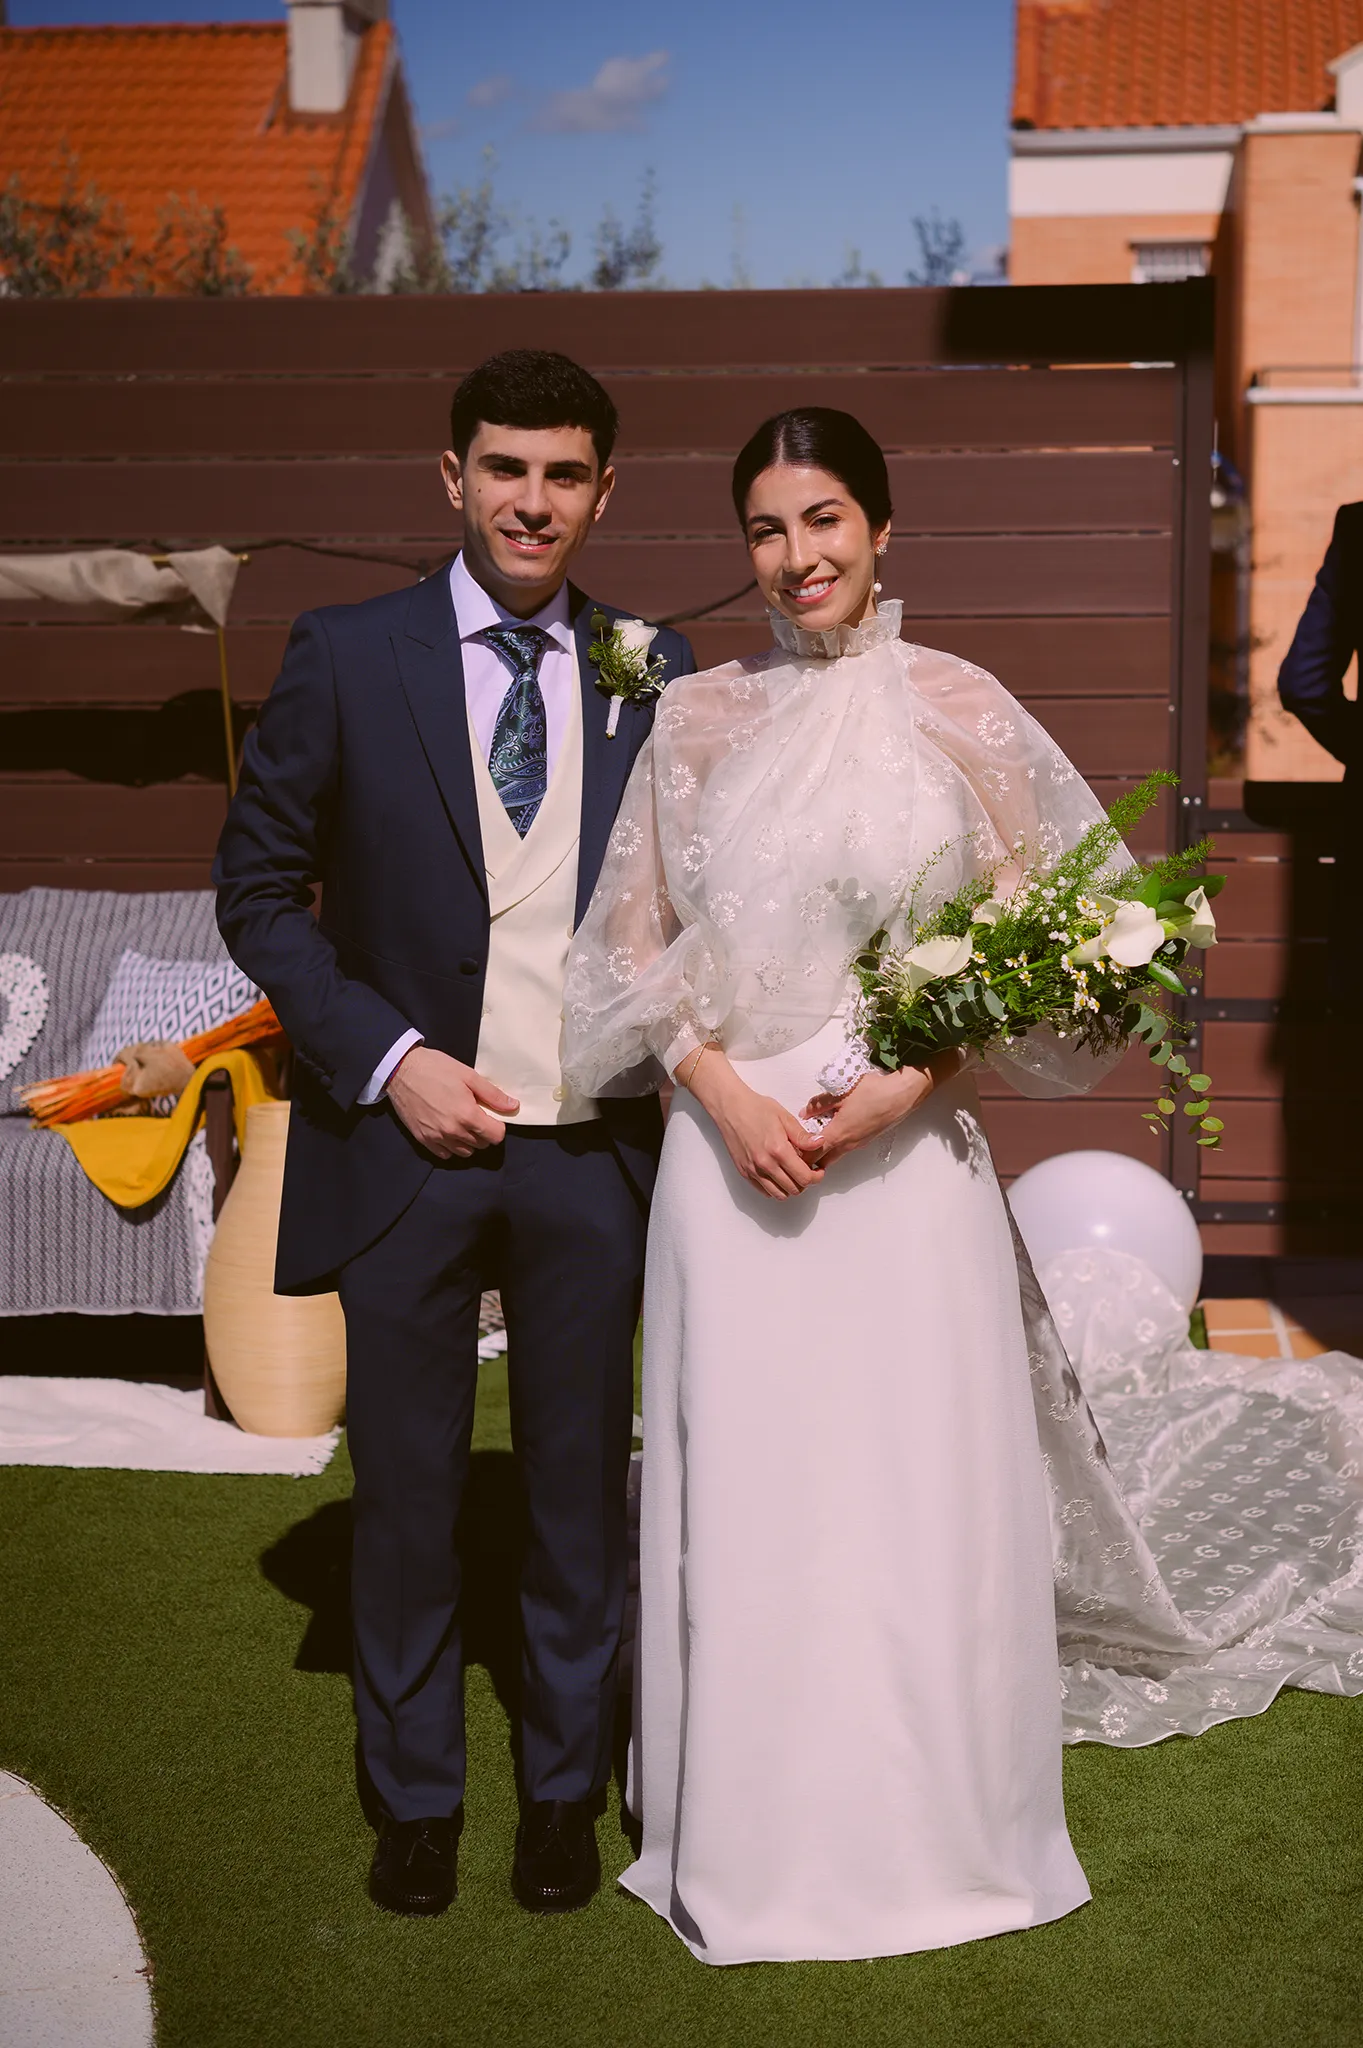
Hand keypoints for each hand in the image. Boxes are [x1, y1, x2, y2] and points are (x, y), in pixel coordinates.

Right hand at [385, 1045, 518, 1159]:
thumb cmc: (436, 1069)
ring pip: (464, 1152)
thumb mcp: (468, 1075)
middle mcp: (453, 1131)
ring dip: (469, 1141)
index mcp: (467, 1115)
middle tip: (477, 1116)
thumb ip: (492, 1094)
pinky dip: (451, 1146)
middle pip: (481, 1145)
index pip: (495, 1136)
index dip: (498, 1126)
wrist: (402, 1070)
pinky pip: (444, 1154)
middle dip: (484, 1132)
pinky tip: (448, 1130)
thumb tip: (513, 1106)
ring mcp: (436, 1137)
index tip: (492, 1116)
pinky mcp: (422, 1139)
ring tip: (463, 1123)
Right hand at [686, 1051, 824, 1199]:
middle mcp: (765, 1164)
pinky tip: (779, 1174)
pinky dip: (775, 1188)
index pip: (804, 1177)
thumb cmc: (756, 1108)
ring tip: (793, 1173)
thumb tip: (820, 1144)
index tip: (818, 1171)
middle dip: (805, 1182)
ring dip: (790, 1187)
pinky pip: (764, 1191)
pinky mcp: (744, 1172)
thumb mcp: (784, 1118)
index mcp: (778, 1150)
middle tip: (807, 1171)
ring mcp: (753, 1170)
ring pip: (779, 1194)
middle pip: (794, 1189)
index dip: (816, 1177)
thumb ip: (802, 1136)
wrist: (730, 1108)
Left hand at [801, 1051, 959, 1169]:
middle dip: (809, 1160)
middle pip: (823, 1161)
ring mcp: (858, 1144)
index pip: (812, 1153)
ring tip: (811, 1142)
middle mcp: (848, 1144)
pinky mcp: (865, 1140)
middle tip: (797, 1151)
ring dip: (822, 1154)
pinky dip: (834, 1146)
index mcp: (838, 1134)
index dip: (799, 1155)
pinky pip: (845, 1149)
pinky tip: (831, 1132)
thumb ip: (819, 1104)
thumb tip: (804, 1113)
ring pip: (834, 1156)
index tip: (790, 1150)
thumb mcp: (840, 1092)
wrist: (901, 1095)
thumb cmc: (873, 1092)